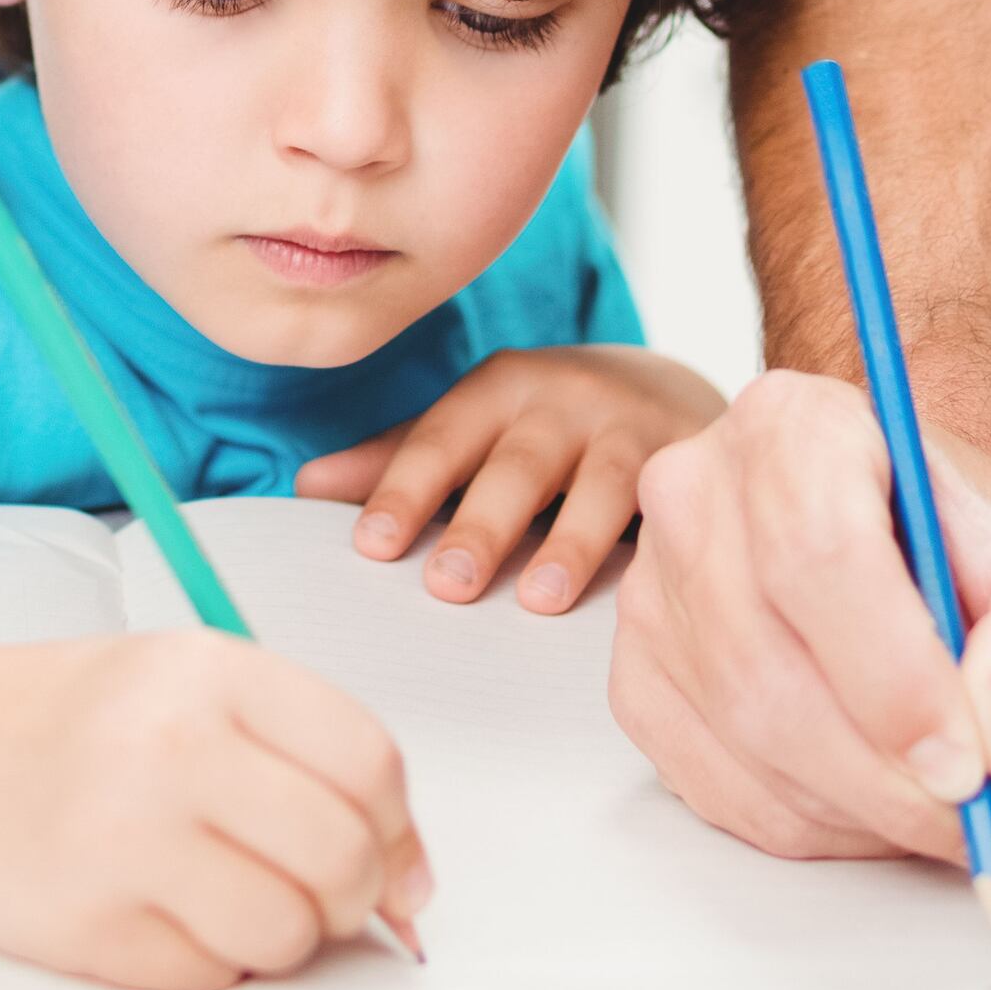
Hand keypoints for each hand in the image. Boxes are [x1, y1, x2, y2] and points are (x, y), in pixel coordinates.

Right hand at [0, 631, 427, 989]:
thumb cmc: (81, 722)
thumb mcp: (193, 688)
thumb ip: (304, 758)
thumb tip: (411, 885)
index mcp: (211, 670)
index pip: (369, 764)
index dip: (397, 831)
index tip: (388, 862)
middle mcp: (169, 746)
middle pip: (341, 857)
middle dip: (350, 898)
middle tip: (314, 897)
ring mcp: (123, 839)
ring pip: (284, 933)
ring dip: (278, 937)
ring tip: (227, 901)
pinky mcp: (86, 926)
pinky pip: (210, 977)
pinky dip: (205, 961)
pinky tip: (157, 913)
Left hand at [297, 345, 727, 612]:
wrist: (664, 390)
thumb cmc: (543, 425)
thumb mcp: (473, 426)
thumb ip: (398, 458)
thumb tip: (304, 485)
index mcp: (495, 389)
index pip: (440, 441)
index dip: (404, 491)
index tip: (371, 543)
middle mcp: (561, 398)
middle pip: (515, 466)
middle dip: (480, 526)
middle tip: (447, 585)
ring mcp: (628, 427)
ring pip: (599, 486)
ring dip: (569, 543)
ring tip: (540, 600)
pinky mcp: (685, 459)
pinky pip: (668, 503)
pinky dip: (654, 542)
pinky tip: (641, 585)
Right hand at [606, 369, 990, 870]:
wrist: (899, 538)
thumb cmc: (957, 545)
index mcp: (794, 427)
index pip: (819, 553)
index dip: (895, 677)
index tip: (972, 763)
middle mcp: (697, 494)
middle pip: (772, 668)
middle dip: (893, 780)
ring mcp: (655, 591)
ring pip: (747, 742)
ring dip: (871, 815)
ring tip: (972, 815)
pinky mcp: (638, 679)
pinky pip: (722, 791)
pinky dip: (822, 829)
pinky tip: (889, 809)